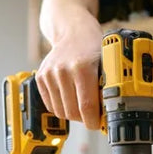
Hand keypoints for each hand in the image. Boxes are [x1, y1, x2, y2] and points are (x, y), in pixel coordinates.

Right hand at [36, 6, 101, 129]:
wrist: (72, 29)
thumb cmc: (93, 46)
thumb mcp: (107, 63)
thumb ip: (108, 87)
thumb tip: (112, 114)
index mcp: (82, 68)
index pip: (86, 107)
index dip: (93, 121)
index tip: (99, 124)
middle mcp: (63, 71)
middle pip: (72, 113)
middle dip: (84, 119)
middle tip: (93, 115)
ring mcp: (49, 74)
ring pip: (61, 112)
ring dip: (73, 114)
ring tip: (82, 104)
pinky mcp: (40, 77)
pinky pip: (50, 105)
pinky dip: (61, 107)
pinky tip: (70, 98)